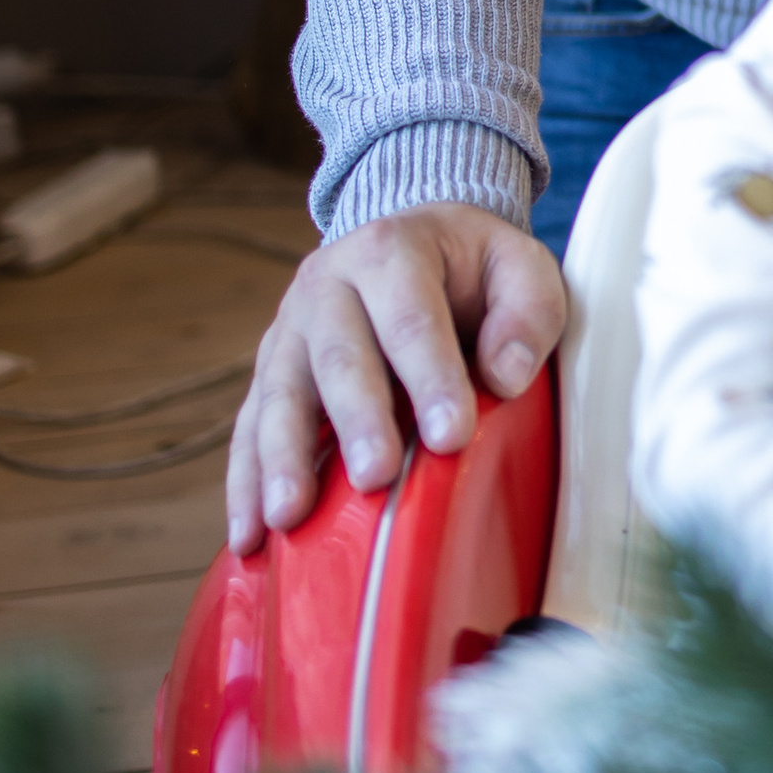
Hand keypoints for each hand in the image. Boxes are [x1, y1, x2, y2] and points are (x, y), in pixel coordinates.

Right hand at [225, 202, 565, 554]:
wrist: (411, 238)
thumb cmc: (471, 266)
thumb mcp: (518, 264)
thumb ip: (527, 311)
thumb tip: (507, 376)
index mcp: (391, 252)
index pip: (410, 317)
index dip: (430, 376)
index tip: (452, 436)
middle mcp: (327, 286)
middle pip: (338, 357)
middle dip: (356, 421)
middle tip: (376, 477)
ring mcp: (289, 331)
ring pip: (279, 394)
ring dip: (283, 458)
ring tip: (290, 515)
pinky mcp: (270, 373)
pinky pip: (248, 428)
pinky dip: (245, 482)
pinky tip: (248, 535)